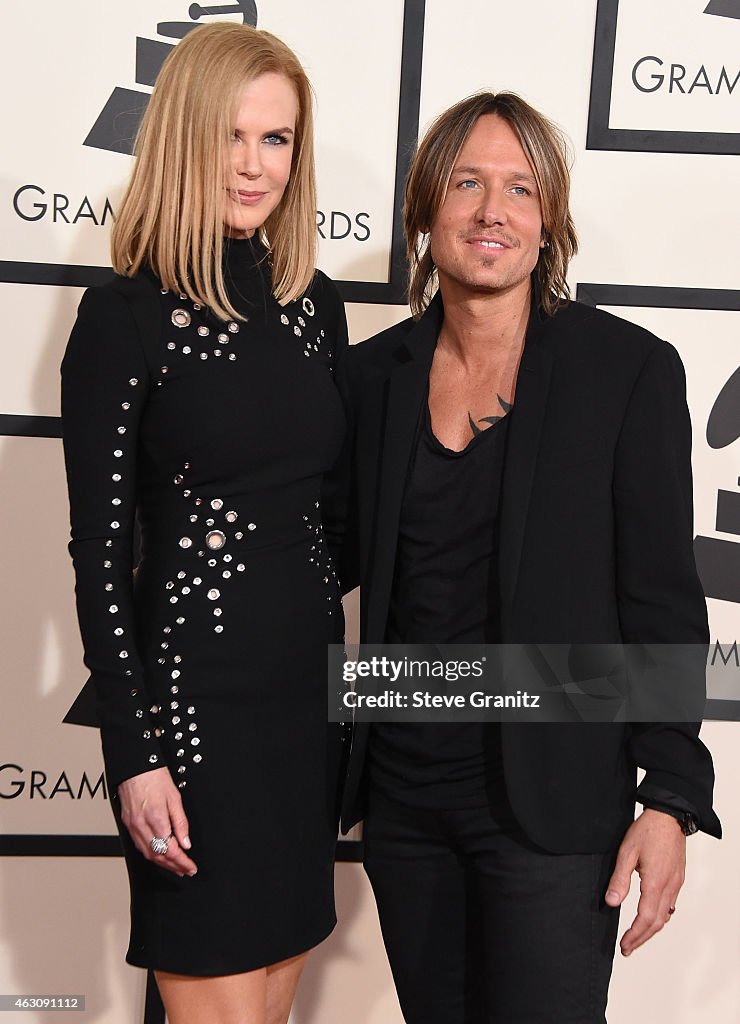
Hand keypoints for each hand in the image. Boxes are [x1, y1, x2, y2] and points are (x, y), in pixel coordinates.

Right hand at [118, 767, 197, 876]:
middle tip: (186, 870)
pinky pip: (139, 846)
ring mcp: (132, 826)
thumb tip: (186, 842)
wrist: (134, 767)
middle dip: (174, 866)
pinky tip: (159, 856)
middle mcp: (142, 826)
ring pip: (147, 854)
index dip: (182, 862)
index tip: (191, 867)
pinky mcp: (127, 824)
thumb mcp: (175, 797)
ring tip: (175, 867)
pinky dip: (151, 854)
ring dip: (162, 864)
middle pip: (159, 856)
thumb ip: (181, 822)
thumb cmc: (154, 777)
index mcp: (156, 819)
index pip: (171, 850)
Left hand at [605, 808, 684, 955]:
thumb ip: (619, 879)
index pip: (646, 918)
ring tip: (637, 937)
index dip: (634, 935)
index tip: (624, 945)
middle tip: (627, 947)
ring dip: (651, 929)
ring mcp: (676, 883)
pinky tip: (653, 917)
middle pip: (657, 922)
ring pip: (666, 915)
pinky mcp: (678, 878)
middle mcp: (669, 886)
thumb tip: (611, 902)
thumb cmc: (647, 830)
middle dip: (641, 938)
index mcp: (656, 882)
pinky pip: (670, 904)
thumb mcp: (627, 852)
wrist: (669, 815)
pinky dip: (661, 916)